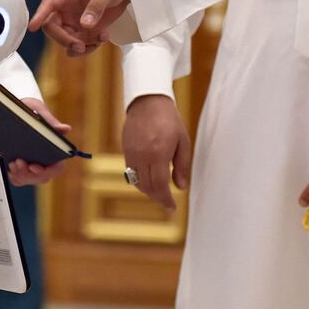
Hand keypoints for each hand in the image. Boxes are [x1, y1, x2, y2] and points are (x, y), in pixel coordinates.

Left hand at [6, 98, 72, 185]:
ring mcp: (35, 164)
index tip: (33, 166)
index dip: (46, 171)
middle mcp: (47, 159)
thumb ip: (51, 122)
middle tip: (18, 162)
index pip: (57, 168)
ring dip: (21, 176)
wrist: (17, 109)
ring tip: (13, 164)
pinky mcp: (24, 166)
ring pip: (30, 180)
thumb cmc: (32, 109)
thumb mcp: (39, 111)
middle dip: (28, 174)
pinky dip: (15, 176)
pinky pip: (20, 179)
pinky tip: (11, 167)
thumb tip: (66, 129)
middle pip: (42, 177)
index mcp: (56, 148)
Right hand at [28, 0, 129, 56]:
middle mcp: (66, 11)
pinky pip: (79, 46)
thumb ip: (96, 6)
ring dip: (79, 47)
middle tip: (80, 47)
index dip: (39, 15)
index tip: (33, 27)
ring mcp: (73, 23)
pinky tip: (103, 37)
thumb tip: (85, 25)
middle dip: (64, 40)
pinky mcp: (82, 33)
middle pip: (53, 29)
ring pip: (66, 42)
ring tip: (98, 41)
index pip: (49, 5)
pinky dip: (90, 47)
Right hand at [122, 95, 191, 211]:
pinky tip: (149, 179)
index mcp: (159, 154)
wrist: (148, 101)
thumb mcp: (183, 141)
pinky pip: (130, 172)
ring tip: (159, 192)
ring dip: (148, 191)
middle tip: (167, 202)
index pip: (160, 185)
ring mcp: (131, 153)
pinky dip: (140, 180)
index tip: (172, 208)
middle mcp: (142, 156)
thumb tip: (180, 187)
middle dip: (158, 198)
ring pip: (137, 182)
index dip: (166, 200)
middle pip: (148, 187)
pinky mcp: (125, 150)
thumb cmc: (169, 119)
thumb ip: (182, 166)